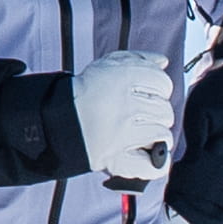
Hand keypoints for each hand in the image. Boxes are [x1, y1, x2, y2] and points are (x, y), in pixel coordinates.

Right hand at [69, 50, 179, 185]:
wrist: (58, 119)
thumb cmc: (85, 94)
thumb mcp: (109, 66)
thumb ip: (138, 60)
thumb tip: (162, 62)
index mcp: (124, 78)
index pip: (162, 83)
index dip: (161, 89)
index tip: (151, 94)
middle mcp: (124, 103)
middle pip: (164, 110)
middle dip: (158, 113)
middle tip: (143, 116)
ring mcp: (122, 131)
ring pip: (161, 134)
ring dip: (156, 135)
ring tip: (142, 133)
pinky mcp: (116, 156)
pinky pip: (150, 163)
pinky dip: (155, 164)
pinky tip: (149, 155)